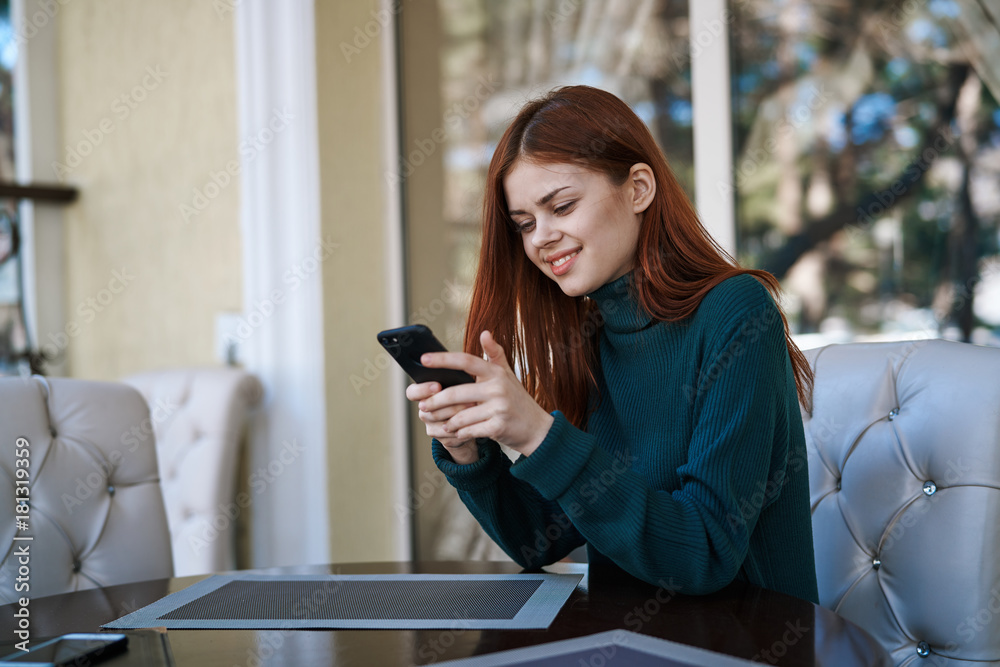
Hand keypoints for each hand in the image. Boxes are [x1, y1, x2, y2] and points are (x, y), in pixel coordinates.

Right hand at [406, 380, 479, 463]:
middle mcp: (423, 410)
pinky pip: (450, 435)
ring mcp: (430, 425)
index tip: (438, 386)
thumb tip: (459, 370)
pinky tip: (475, 421)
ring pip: (441, 422)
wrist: (469, 417)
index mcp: (423, 394)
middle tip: (467, 398)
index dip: (422, 390)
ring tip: (475, 408)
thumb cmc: (464, 394)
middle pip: (430, 409)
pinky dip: (464, 428)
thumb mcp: (460, 383)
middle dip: (451, 403)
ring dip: (459, 415)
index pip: (412, 392)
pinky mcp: (441, 438)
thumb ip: (455, 378)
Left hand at [412, 330, 554, 456]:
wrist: (536, 428)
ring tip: (441, 422)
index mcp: (496, 373)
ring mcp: (499, 408)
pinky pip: (469, 430)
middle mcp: (498, 388)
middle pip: (457, 393)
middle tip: (424, 406)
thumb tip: (485, 332)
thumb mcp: (507, 375)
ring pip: (460, 415)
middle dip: (436, 401)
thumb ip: (495, 354)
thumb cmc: (517, 400)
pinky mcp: (498, 427)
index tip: (424, 359)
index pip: (466, 361)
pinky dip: (459, 433)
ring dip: (447, 421)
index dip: (443, 359)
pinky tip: (456, 432)